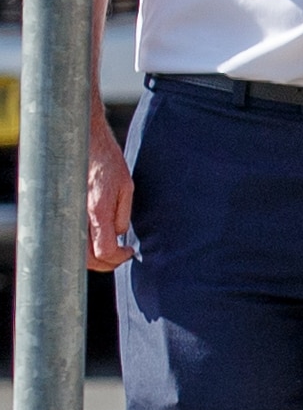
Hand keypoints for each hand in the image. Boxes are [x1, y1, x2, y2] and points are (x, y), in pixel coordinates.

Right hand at [84, 108, 127, 271]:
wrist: (84, 145)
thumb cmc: (109, 163)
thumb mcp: (126, 187)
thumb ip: (122, 214)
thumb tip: (118, 235)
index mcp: (98, 212)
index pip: (105, 251)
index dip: (119, 257)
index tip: (130, 251)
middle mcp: (80, 217)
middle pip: (89, 258)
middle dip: (108, 263)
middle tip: (122, 256)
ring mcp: (70, 215)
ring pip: (77, 251)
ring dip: (95, 258)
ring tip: (112, 251)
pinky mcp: (65, 211)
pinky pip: (72, 238)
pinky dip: (84, 247)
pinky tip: (96, 241)